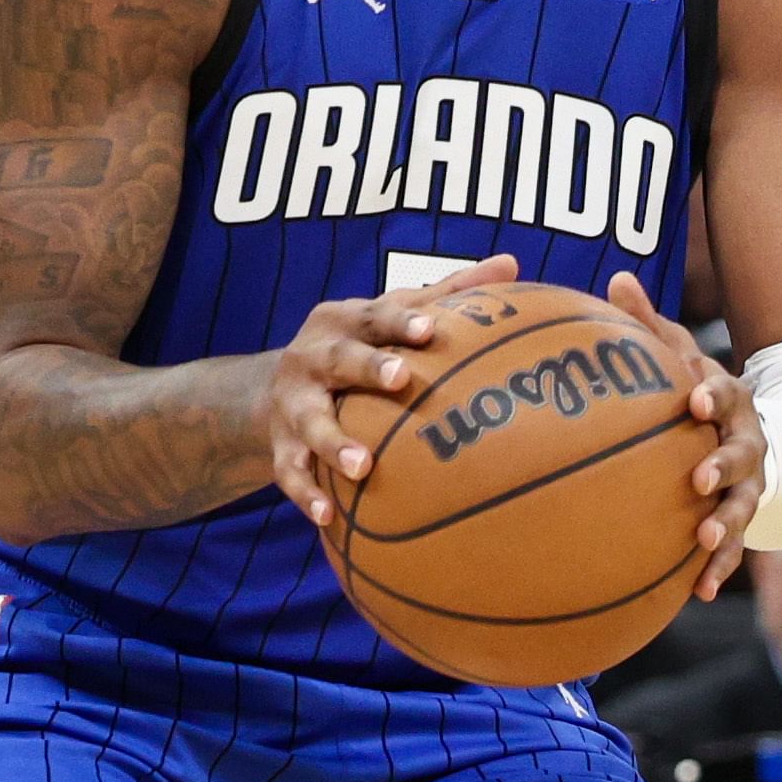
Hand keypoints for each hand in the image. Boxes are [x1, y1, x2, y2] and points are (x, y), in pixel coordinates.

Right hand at [261, 258, 514, 537]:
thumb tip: (512, 263)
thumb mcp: (387, 315)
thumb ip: (447, 293)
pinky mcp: (280, 448)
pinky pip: (290, 474)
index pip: (373, 316)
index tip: (429, 329)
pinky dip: (306, 495)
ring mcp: (293, 405)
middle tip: (401, 379)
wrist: (269, 391)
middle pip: (337, 360)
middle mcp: (311, 359)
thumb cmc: (354, 348)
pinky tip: (328, 517)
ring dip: (334, 443)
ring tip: (362, 467)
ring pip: (310, 422)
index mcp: (342, 322)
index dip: (399, 322)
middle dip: (367, 368)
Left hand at [607, 268, 764, 599]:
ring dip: (727, 525)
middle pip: (742, 452)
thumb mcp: (678, 354)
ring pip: (743, 505)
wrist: (755, 436)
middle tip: (700, 477)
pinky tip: (702, 593)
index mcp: (728, 399)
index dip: (711, 394)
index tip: (693, 398)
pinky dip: (720, 570)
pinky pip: (733, 548)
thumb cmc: (696, 391)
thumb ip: (649, 324)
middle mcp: (746, 442)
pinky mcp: (740, 520)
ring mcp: (748, 484)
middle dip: (723, 464)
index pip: (724, 391)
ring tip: (704, 543)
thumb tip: (615, 277)